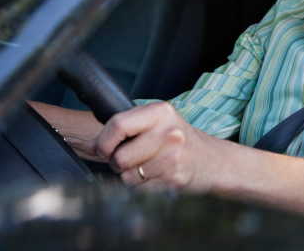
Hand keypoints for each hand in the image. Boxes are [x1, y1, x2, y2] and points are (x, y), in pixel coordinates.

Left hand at [87, 101, 219, 192]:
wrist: (213, 161)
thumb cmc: (180, 142)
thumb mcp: (155, 125)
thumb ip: (122, 130)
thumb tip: (89, 145)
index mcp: (160, 112)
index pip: (118, 124)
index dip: (104, 142)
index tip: (103, 149)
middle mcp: (168, 132)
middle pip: (119, 157)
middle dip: (119, 163)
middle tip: (135, 159)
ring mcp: (172, 157)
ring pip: (127, 177)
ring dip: (132, 177)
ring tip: (150, 168)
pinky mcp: (174, 179)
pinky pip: (139, 191)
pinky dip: (143, 189)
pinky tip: (157, 178)